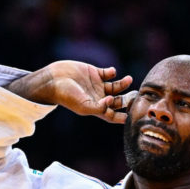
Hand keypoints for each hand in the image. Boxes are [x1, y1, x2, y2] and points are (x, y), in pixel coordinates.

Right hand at [6, 61, 133, 123]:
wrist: (53, 80)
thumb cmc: (66, 96)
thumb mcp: (82, 105)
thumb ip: (99, 107)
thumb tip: (112, 101)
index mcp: (96, 108)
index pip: (113, 115)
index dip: (122, 116)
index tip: (131, 115)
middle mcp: (98, 97)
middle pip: (118, 101)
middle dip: (127, 99)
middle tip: (135, 96)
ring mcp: (97, 85)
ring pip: (116, 86)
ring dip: (123, 83)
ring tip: (128, 80)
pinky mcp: (94, 72)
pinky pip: (108, 73)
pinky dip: (113, 72)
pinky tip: (111, 72)